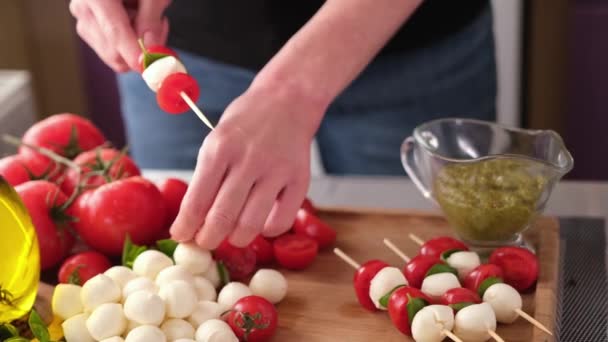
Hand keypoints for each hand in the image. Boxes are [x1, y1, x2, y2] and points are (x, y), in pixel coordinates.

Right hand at [69, 0, 170, 71]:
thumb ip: (151, 18)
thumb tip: (151, 49)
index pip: (115, 30)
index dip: (133, 52)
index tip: (148, 66)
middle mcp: (83, 9)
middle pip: (113, 51)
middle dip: (141, 48)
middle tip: (159, 25)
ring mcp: (83, 22)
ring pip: (115, 56)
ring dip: (136, 45)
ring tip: (145, 16)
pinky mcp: (88, 31)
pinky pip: (112, 51)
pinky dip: (129, 43)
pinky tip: (134, 20)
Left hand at [170, 85, 321, 248]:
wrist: (288, 100)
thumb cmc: (245, 123)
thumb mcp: (217, 141)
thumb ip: (207, 178)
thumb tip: (193, 220)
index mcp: (220, 148)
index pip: (196, 200)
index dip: (185, 227)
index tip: (181, 237)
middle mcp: (248, 160)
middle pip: (222, 218)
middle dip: (208, 239)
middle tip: (205, 241)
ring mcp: (276, 171)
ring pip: (251, 224)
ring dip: (236, 239)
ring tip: (231, 235)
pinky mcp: (299, 180)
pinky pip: (281, 221)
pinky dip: (268, 230)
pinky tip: (261, 223)